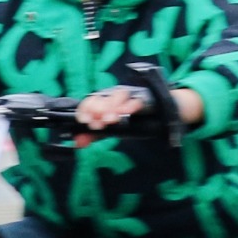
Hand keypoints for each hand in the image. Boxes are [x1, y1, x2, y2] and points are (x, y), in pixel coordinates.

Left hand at [76, 85, 202, 132]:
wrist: (161, 112)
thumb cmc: (132, 119)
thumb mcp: (112, 128)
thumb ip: (94, 135)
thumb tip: (77, 143)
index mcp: (105, 100)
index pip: (91, 100)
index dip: (86, 109)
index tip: (84, 122)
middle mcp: (115, 95)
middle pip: (103, 96)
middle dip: (97, 108)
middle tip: (95, 123)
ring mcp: (130, 95)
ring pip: (119, 96)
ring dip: (113, 106)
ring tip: (110, 119)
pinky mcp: (145, 99)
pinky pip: (138, 100)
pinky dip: (132, 105)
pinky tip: (127, 112)